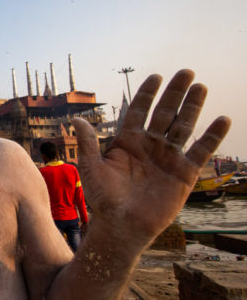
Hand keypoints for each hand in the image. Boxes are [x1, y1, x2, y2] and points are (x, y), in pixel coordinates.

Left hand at [73, 69, 229, 243]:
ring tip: (201, 87)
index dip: (147, 94)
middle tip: (186, 73)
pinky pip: (201, 150)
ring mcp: (168, 157)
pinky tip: (223, 119)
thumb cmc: (103, 199)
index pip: (139, 111)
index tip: (156, 76)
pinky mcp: (184, 173)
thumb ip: (87, 144)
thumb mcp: (92, 169)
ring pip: (183, 126)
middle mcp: (150, 145)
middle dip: (175, 93)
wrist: (122, 226)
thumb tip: (77, 119)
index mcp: (128, 141)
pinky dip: (212, 136)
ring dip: (192, 107)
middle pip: (165, 113)